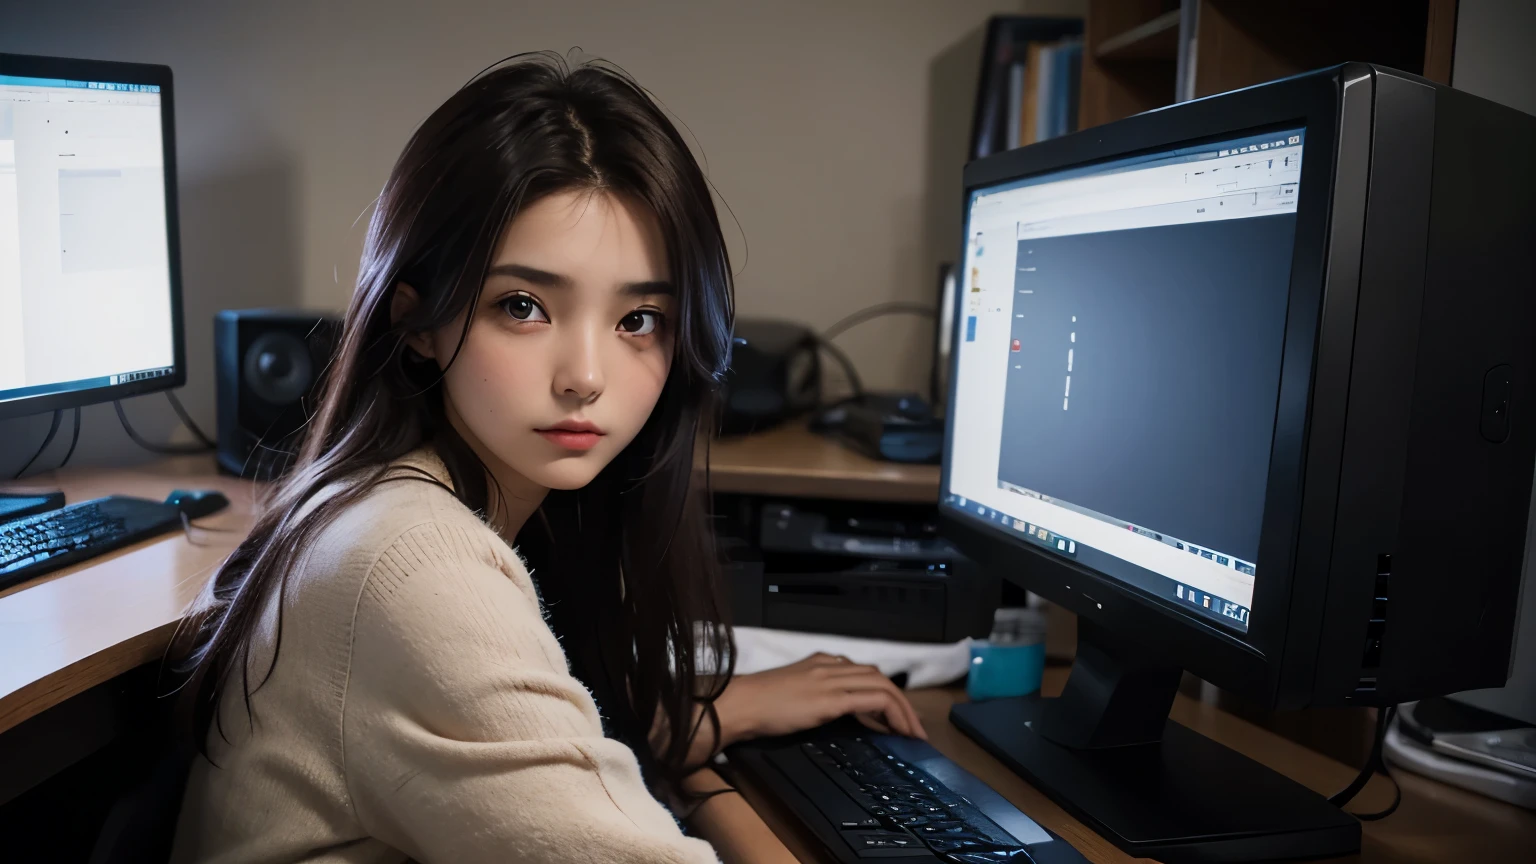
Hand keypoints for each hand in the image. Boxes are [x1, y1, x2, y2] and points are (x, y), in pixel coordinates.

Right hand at [716, 652, 927, 744]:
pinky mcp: (830, 698)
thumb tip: (838, 712)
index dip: (885, 692)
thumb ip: (816, 695)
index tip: (896, 714)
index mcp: (821, 662)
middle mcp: (830, 666)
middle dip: (902, 701)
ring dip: (903, 709)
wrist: (740, 704)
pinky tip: (897, 731)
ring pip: (882, 686)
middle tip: (913, 726)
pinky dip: (891, 714)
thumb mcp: (794, 692)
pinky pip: (872, 701)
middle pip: (879, 676)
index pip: (863, 671)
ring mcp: (831, 680)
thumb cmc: (758, 704)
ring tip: (912, 732)